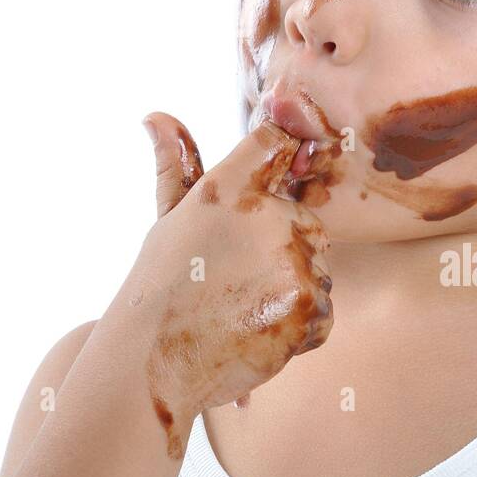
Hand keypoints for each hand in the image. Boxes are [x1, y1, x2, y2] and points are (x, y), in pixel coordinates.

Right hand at [131, 112, 333, 444]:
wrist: (155, 360)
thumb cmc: (161, 285)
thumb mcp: (169, 217)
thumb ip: (175, 162)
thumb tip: (154, 116)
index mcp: (229, 187)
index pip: (276, 142)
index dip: (279, 153)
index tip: (266, 180)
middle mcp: (267, 217)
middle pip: (304, 217)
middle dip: (281, 245)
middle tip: (235, 275)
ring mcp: (293, 264)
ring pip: (316, 267)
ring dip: (290, 286)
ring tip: (241, 305)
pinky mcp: (309, 308)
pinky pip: (322, 310)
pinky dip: (297, 323)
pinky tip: (256, 327)